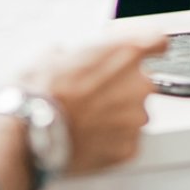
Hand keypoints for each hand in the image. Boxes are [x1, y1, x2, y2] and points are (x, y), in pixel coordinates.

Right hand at [24, 33, 165, 173]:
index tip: (145, 51)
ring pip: (134, 112)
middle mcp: (138, 85)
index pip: (157, 41)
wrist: (32, 134)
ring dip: (117, 114)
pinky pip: (126, 140)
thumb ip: (72, 54)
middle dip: (122, 87)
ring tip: (86, 119)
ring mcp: (136, 119)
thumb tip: (64, 57)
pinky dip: (112, 139)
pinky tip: (88, 137)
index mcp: (125, 53)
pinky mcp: (129, 148)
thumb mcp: (50, 56)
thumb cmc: (41, 93)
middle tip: (93, 93)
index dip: (149, 47)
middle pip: (142, 82)